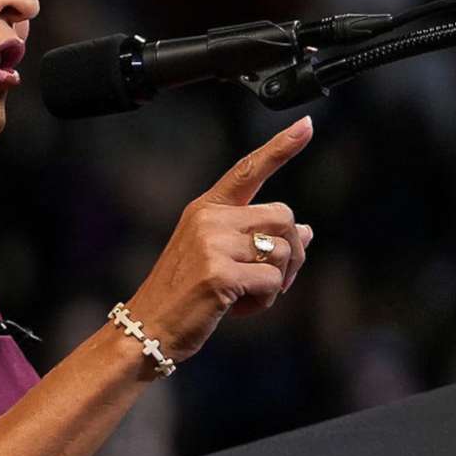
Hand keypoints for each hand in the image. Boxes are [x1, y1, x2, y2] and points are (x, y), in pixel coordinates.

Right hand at [126, 115, 316, 363]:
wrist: (147, 329)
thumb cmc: (184, 296)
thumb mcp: (219, 258)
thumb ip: (258, 239)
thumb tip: (308, 230)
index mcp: (204, 209)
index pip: (247, 171)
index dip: (280, 148)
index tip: (306, 126)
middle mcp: (208, 219)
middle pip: (284, 216)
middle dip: (292, 251)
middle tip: (274, 280)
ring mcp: (212, 245)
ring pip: (283, 250)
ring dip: (279, 281)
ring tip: (247, 296)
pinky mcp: (219, 274)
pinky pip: (272, 281)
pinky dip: (265, 301)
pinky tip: (238, 309)